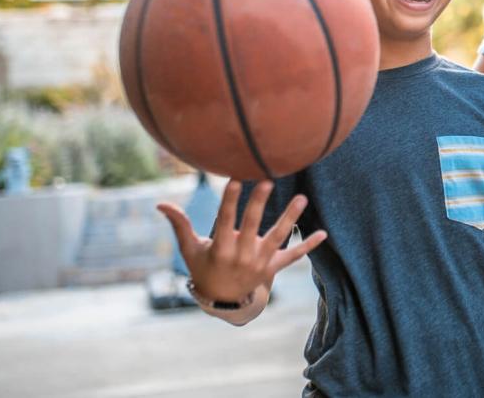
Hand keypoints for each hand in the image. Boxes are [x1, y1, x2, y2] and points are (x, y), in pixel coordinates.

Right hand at [157, 180, 326, 302]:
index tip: (235, 180)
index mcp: (220, 249)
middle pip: (252, 225)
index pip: (225, 221)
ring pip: (278, 238)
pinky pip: (293, 256)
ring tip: (302, 199)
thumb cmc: (204, 268)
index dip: (230, 201)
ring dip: (290, 218)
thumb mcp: (189, 250)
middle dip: (259, 204)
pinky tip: (323, 233)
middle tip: (268, 182)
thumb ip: (179, 224)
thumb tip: (160, 203)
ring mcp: (260, 262)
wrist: (223, 301)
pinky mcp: (273, 268)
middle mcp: (242, 255)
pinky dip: (308, 246)